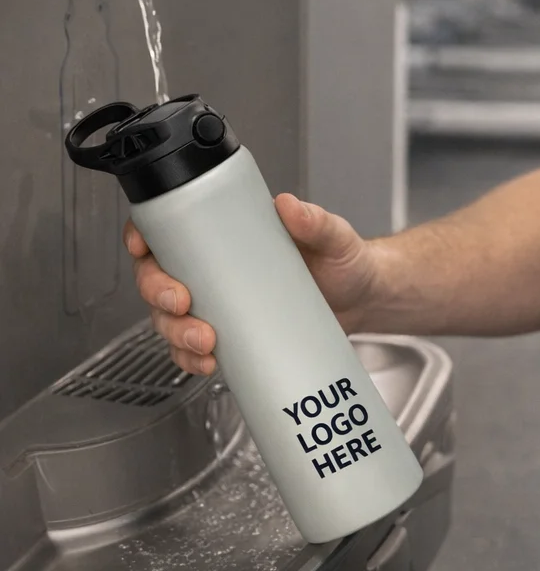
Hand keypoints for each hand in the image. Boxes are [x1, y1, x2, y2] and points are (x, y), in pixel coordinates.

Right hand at [126, 194, 380, 374]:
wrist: (365, 301)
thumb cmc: (345, 260)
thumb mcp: (334, 235)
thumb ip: (315, 221)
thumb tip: (289, 206)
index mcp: (230, 234)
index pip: (171, 228)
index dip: (144, 236)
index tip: (144, 247)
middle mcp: (217, 268)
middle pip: (159, 277)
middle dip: (157, 294)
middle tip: (183, 304)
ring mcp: (222, 303)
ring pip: (170, 318)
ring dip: (175, 334)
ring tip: (205, 343)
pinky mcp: (234, 335)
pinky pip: (195, 350)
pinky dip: (191, 360)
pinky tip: (208, 363)